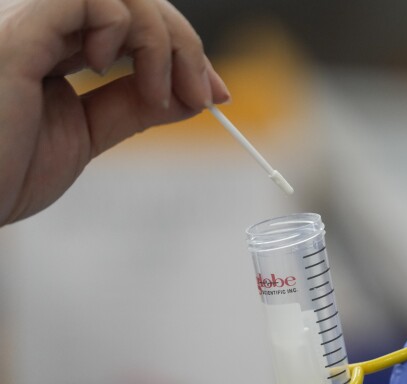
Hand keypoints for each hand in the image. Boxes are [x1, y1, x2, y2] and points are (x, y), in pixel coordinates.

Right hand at [0, 0, 229, 224]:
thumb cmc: (4, 172)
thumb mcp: (85, 135)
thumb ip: (130, 108)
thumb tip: (189, 94)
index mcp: (53, 48)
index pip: (130, 25)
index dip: (180, 50)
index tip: (215, 93)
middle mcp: (40, 25)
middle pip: (132, 1)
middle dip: (183, 44)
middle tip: (204, 95)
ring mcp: (27, 21)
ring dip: (160, 38)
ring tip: (158, 92)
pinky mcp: (18, 28)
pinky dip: (121, 25)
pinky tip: (108, 68)